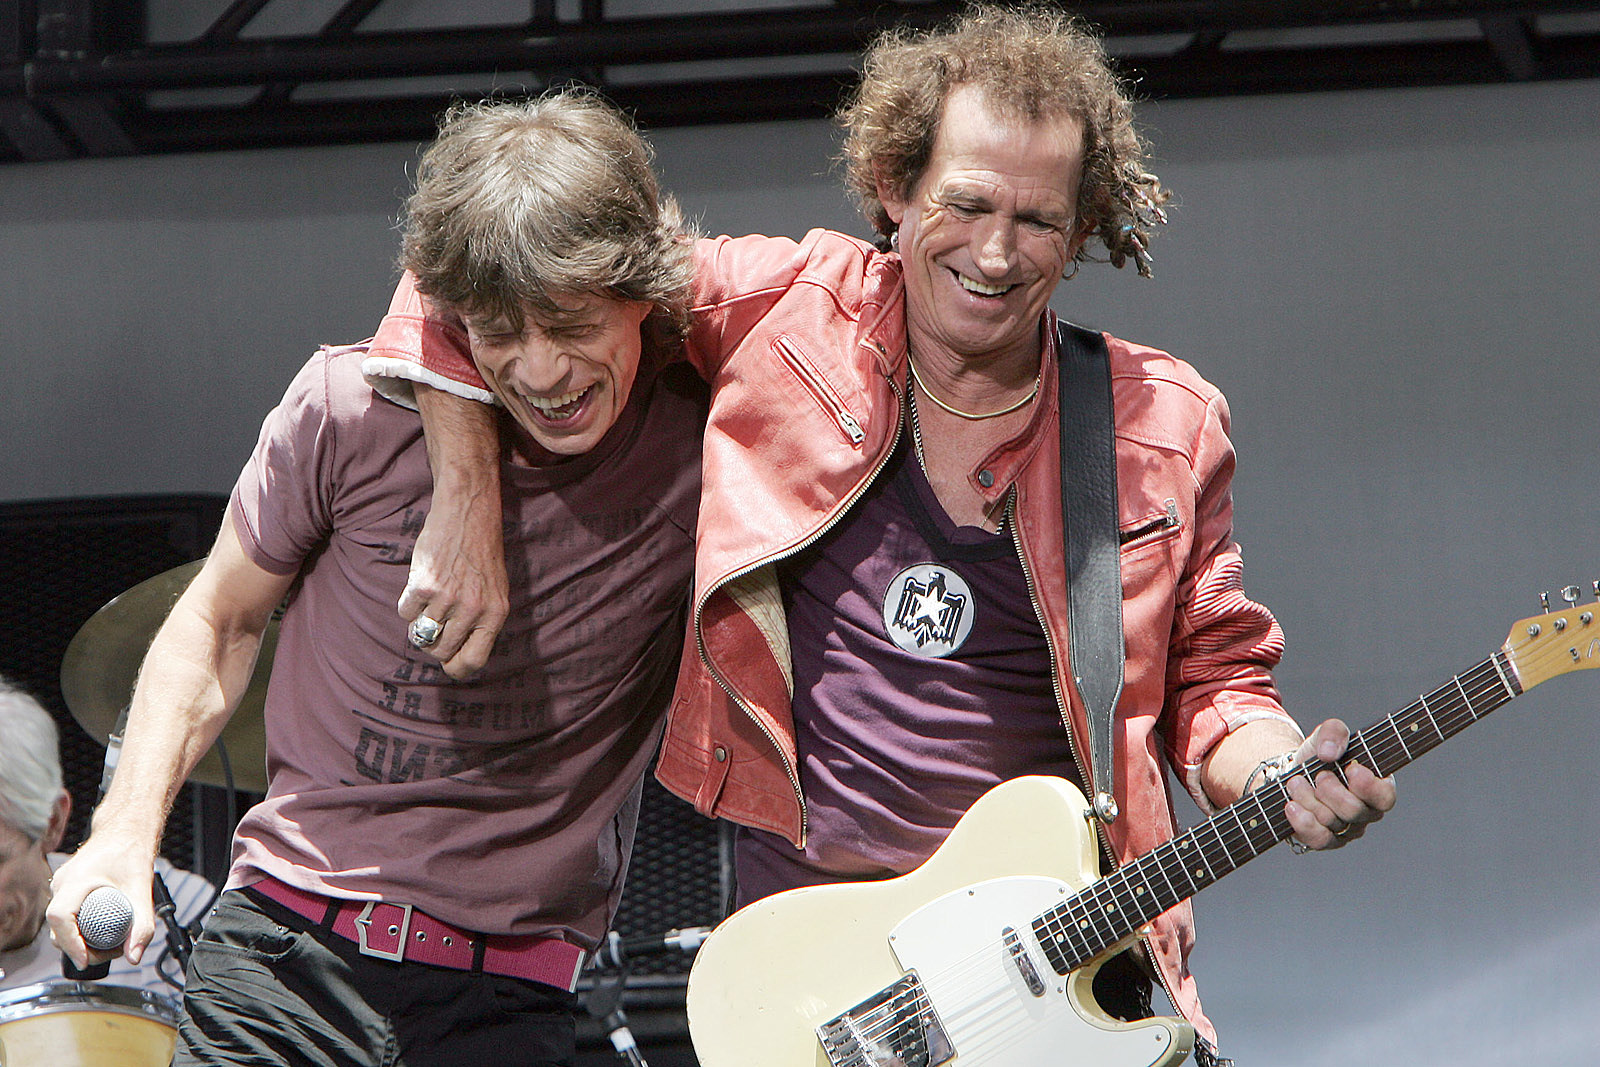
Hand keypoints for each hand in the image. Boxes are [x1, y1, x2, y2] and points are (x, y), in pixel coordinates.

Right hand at [45, 840, 155, 969]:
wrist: (126, 830)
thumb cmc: (131, 851)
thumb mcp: (143, 888)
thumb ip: (142, 923)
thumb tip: (134, 956)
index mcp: (75, 879)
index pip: (59, 918)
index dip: (70, 943)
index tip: (86, 961)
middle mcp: (62, 883)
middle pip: (58, 928)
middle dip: (81, 948)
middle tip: (112, 953)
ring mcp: (62, 886)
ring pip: (61, 924)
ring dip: (81, 940)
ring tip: (112, 943)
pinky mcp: (67, 890)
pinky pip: (68, 916)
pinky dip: (82, 928)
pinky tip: (105, 932)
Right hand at [403, 384, 508, 678]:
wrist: (468, 512)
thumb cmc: (481, 553)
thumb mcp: (496, 589)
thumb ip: (482, 621)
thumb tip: (459, 657)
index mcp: (495, 614)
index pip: (473, 661)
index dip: (456, 668)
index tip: (448, 664)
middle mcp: (473, 610)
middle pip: (441, 652)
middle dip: (433, 645)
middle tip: (434, 625)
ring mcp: (448, 599)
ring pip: (421, 636)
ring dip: (418, 626)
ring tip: (426, 606)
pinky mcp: (423, 585)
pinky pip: (405, 613)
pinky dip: (407, 604)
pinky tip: (418, 586)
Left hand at [1282, 718, 1395, 850]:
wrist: (1294, 771)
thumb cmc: (1320, 754)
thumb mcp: (1327, 734)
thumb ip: (1334, 732)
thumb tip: (1329, 752)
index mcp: (1376, 786)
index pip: (1385, 796)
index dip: (1368, 786)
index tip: (1351, 768)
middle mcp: (1366, 812)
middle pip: (1355, 811)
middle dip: (1331, 791)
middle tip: (1319, 775)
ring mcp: (1347, 829)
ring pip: (1332, 822)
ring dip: (1308, 799)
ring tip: (1295, 782)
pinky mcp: (1326, 839)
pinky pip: (1319, 839)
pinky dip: (1303, 822)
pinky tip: (1291, 806)